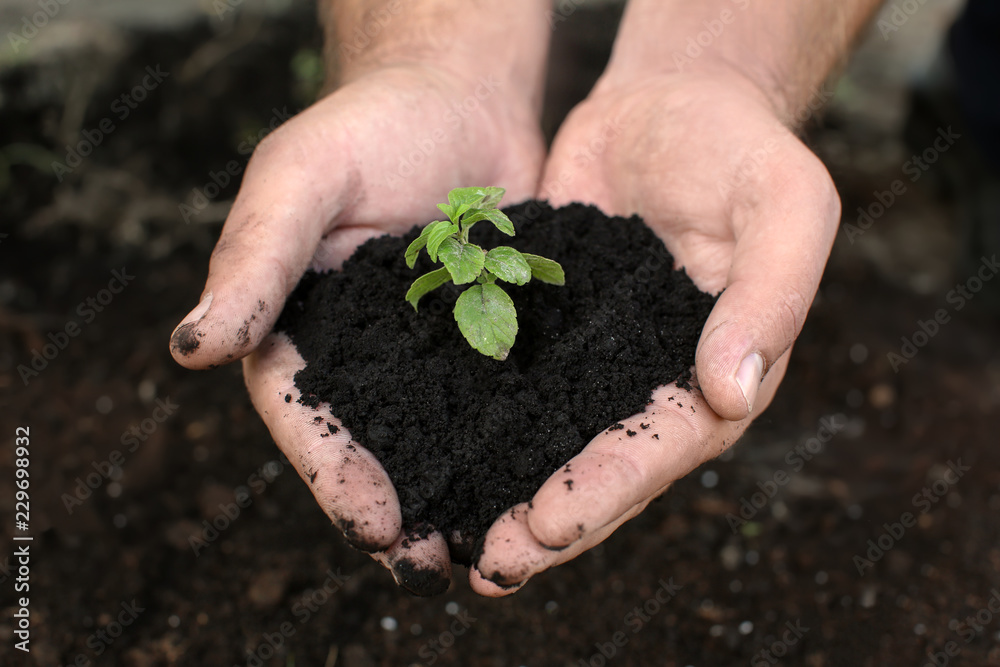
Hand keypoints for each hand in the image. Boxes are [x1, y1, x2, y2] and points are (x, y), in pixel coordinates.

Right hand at [169, 61, 544, 594]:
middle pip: (373, 445)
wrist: (461, 99)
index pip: (306, 414)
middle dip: (399, 509)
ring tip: (488, 551)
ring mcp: (431, 353)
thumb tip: (190, 349)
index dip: (333, 474)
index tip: (371, 523)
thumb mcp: (305, 176)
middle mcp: (364, 354)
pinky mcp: (492, 340)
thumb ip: (256, 257)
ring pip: (439, 439)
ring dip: (457, 497)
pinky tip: (542, 482)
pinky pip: (503, 400)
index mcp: (300, 327)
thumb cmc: (369, 125)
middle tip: (432, 568)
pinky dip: (516, 446)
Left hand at [471, 69, 840, 594]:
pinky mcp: (546, 329)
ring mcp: (594, 360)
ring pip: (547, 440)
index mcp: (715, 372)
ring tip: (451, 539)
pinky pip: (509, 381)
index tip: (550, 525)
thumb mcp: (785, 205)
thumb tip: (732, 392)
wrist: (675, 103)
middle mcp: (651, 382)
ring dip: (504, 491)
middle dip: (548, 520)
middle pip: (599, 466)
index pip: (663, 448)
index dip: (608, 489)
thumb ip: (771, 295)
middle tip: (489, 565)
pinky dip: (475, 421)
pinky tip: (427, 450)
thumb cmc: (742, 149)